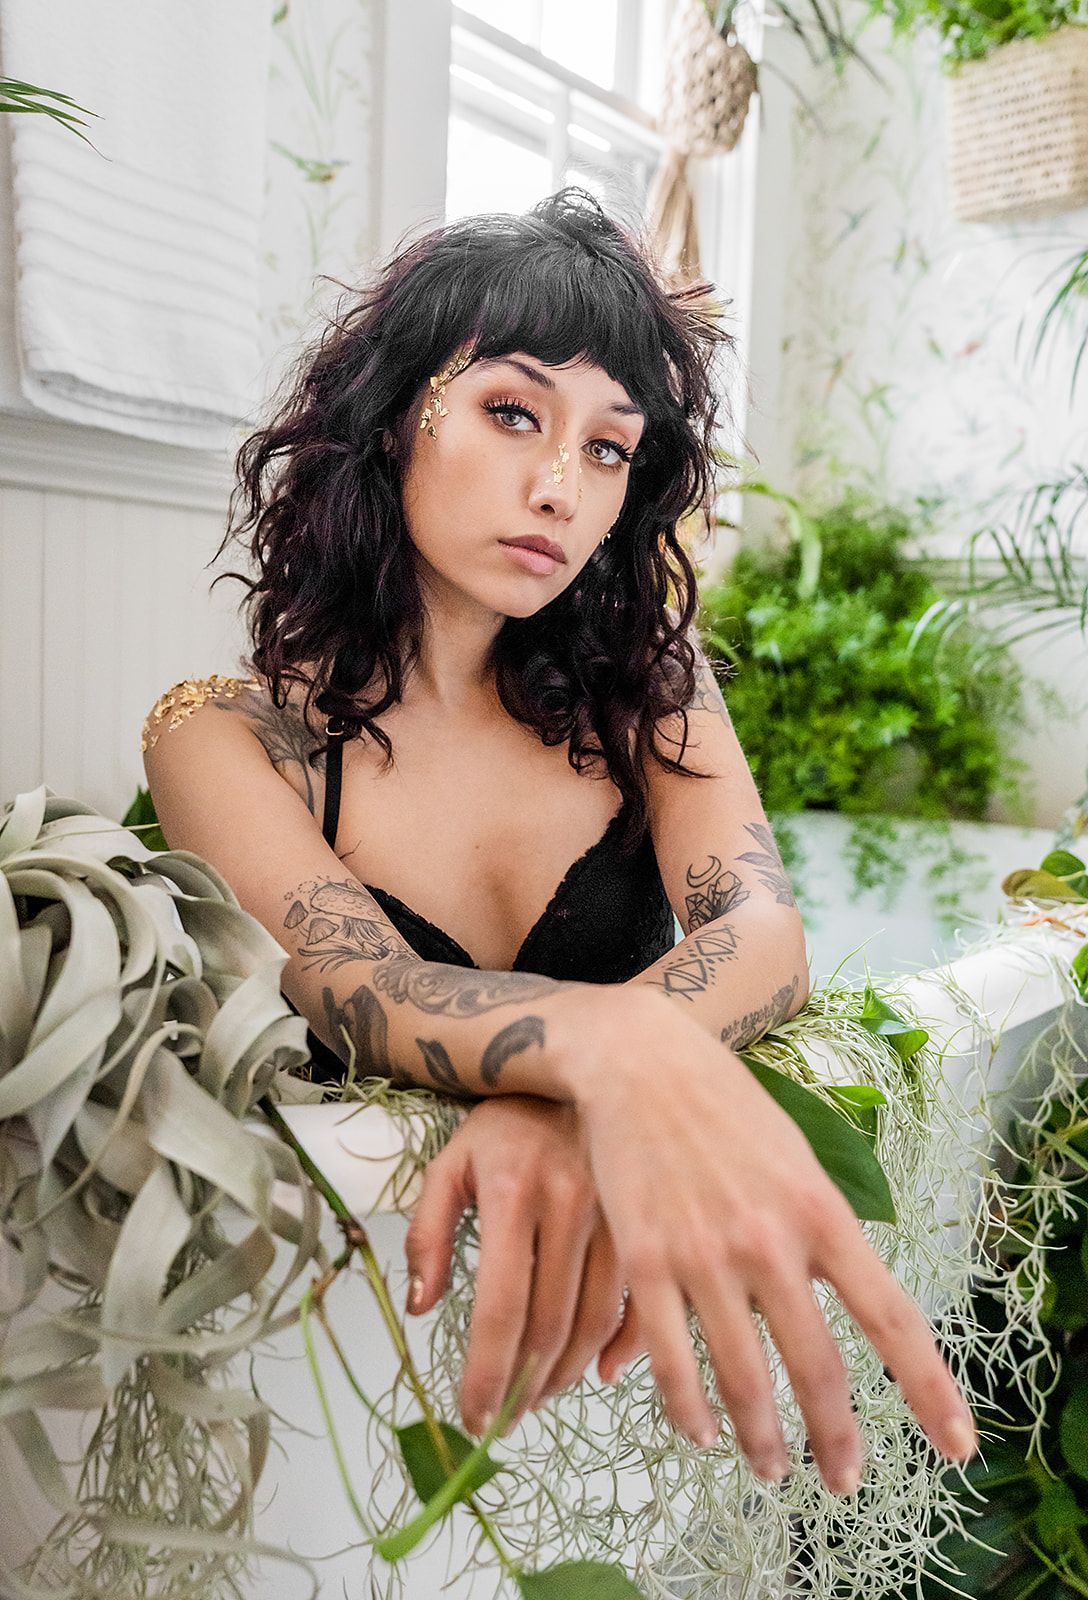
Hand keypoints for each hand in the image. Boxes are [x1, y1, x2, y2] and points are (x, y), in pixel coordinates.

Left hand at [403, 1094, 627, 1436]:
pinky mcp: (644, 1220)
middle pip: (550, 1325)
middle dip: (523, 1387)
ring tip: (536, 1399)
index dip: (485, 1372)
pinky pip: (640, 1299)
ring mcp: (615, 1214)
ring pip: (595, 1321)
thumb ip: (428, 1230)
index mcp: (514, 1193)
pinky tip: (600, 1371)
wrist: (583, 1063)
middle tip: (502, 1419)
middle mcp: (570, 1206)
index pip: (499, 1307)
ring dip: (566, 1376)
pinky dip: (625, 1346)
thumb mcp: (451, 1161)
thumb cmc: (507, 1121)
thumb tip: (421, 1307)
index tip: (470, 1416)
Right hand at [566, 987, 978, 1494]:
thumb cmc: (725, 1105)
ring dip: (761, 1439)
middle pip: (817, 1368)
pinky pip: (671, 1359)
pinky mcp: (647, 1260)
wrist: (641, 1059)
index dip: (929, 1389)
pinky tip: (700, 1431)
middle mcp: (770, 1240)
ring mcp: (705, 1254)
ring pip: (743, 1378)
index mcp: (820, 1211)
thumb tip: (837, 1294)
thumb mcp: (796, 1156)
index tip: (956, 1444)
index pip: (891, 1317)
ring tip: (770, 1468)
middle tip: (844, 1480)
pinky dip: (688, 1410)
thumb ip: (817, 1229)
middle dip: (836, 1439)